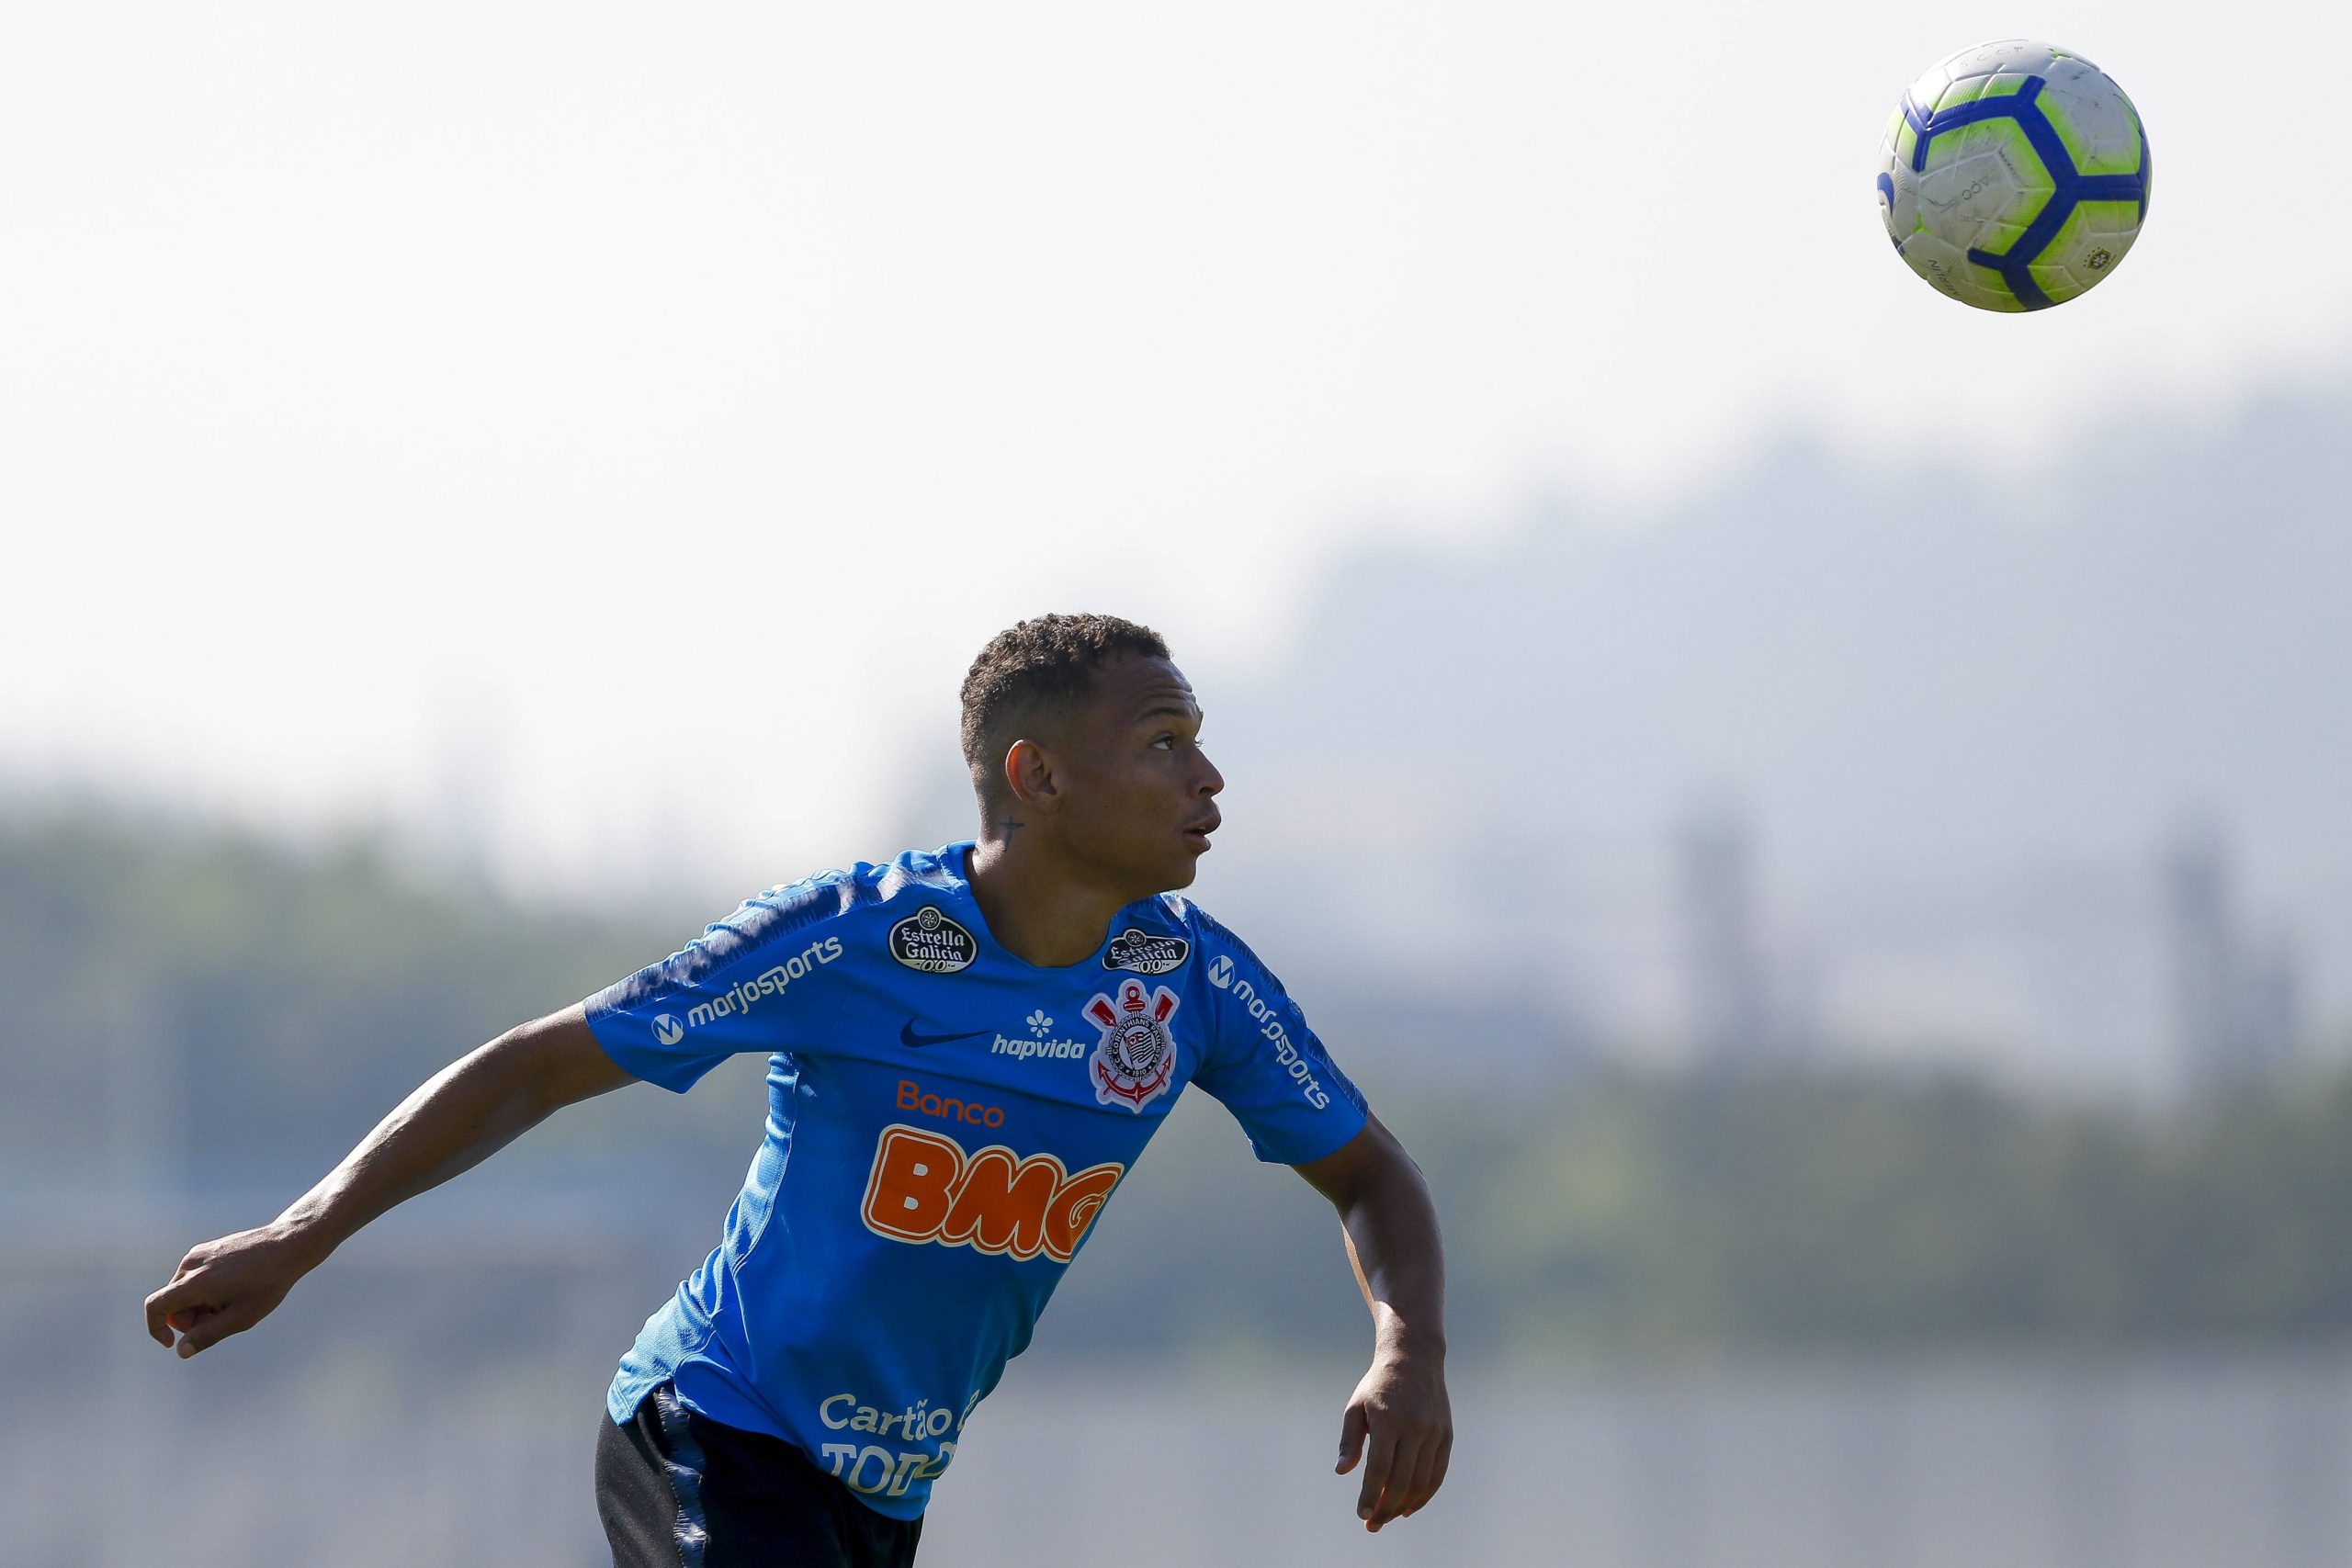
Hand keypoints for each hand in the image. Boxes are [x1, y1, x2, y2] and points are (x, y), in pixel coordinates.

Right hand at [143, 1223, 321, 1357]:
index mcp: (195, 1281)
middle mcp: (191, 1264)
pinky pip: (194, 1277)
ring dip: (198, 1304)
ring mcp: (198, 1253)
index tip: (173, 1342)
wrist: (288, 1245)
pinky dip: (205, 1290)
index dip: (156, 1329)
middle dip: (189, 1319)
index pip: (155, 1306)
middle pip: (172, 1302)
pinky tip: (234, 1288)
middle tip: (222, 1320)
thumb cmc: (268, 1283)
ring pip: (184, 1290)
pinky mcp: (207, 1248)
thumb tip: (181, 1351)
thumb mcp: (241, 1317)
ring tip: (232, 1302)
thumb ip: (208, 1335)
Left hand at [1334, 1347, 1451, 1530]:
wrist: (1414, 1359)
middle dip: (1385, 1508)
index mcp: (1388, 1420)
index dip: (1370, 1496)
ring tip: (1387, 1517)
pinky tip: (1409, 1507)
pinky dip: (1424, 1495)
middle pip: (1401, 1481)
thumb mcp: (1356, 1406)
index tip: (1361, 1515)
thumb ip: (1349, 1440)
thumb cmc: (1378, 1386)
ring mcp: (1434, 1432)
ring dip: (1404, 1506)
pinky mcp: (1446, 1436)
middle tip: (1372, 1525)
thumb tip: (1342, 1471)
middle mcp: (1414, 1427)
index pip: (1379, 1469)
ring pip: (1422, 1482)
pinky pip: (1437, 1474)